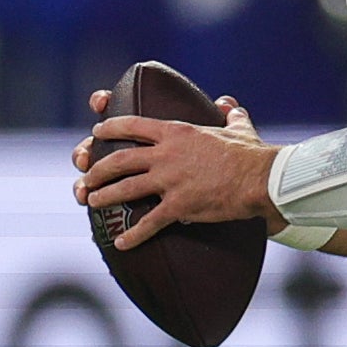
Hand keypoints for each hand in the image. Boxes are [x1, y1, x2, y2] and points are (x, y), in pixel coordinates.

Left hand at [74, 93, 278, 249]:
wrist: (260, 179)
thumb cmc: (250, 154)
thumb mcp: (238, 127)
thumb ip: (230, 114)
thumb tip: (228, 104)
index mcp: (176, 132)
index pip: (133, 125)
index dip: (110, 128)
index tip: (97, 132)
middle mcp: (166, 154)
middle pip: (120, 160)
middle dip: (98, 168)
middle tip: (87, 176)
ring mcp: (170, 180)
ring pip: (126, 188)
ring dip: (105, 196)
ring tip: (93, 201)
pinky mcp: (179, 205)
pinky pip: (149, 222)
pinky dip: (133, 235)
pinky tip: (121, 243)